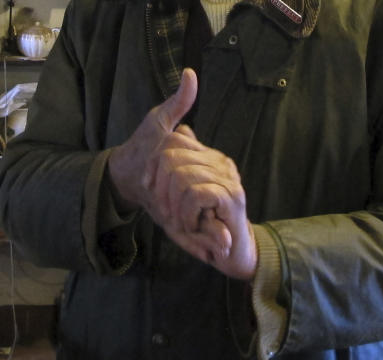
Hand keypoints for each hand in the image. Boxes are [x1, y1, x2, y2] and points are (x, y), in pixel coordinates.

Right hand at [108, 69, 257, 279]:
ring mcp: (159, 208)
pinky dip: (194, 244)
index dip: (206, 207)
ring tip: (224, 251)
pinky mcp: (162, 218)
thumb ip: (179, 102)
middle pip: (186, 219)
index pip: (186, 193)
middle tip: (229, 241)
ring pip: (183, 231)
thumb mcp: (160, 120)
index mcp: (163, 170)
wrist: (123, 171)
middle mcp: (161, 193)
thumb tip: (191, 75)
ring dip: (202, 243)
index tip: (226, 210)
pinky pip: (180, 234)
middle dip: (207, 232)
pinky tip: (212, 255)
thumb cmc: (144, 143)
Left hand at [147, 123, 257, 279]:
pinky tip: (191, 225)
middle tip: (166, 212)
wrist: (233, 252)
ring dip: (173, 206)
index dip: (153, 162)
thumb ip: (182, 164)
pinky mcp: (231, 196)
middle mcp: (220, 162)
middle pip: (171, 155)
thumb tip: (182, 129)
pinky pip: (195, 194)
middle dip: (159, 187)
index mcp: (209, 157)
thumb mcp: (185, 193)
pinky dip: (186, 214)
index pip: (174, 139)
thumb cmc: (205, 224)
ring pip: (180, 175)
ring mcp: (227, 177)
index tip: (149, 187)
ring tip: (181, 222)